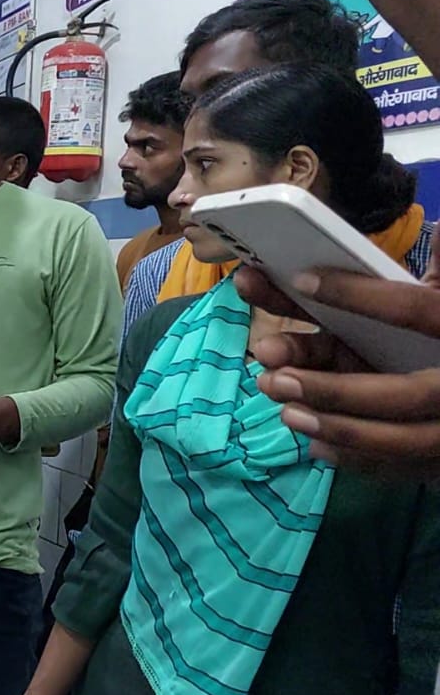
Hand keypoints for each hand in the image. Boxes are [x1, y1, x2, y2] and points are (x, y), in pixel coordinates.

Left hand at [236, 265, 439, 474]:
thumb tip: (439, 228)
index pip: (418, 310)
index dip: (362, 295)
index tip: (303, 280)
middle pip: (402, 393)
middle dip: (335, 387)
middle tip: (271, 371)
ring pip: (398, 438)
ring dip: (336, 425)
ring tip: (284, 410)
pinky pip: (399, 466)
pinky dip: (355, 458)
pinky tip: (314, 446)